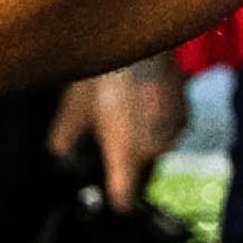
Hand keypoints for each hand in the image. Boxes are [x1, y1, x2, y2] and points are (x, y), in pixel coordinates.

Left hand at [45, 54, 186, 205]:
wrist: (142, 45)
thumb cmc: (105, 75)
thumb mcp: (75, 106)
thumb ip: (65, 135)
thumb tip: (57, 151)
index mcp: (126, 155)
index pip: (124, 197)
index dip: (117, 197)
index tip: (112, 194)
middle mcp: (153, 151)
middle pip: (138, 166)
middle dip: (125, 153)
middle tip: (108, 126)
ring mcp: (173, 134)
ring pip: (154, 146)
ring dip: (142, 135)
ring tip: (124, 104)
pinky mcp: (185, 115)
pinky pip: (168, 127)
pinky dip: (157, 118)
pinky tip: (141, 94)